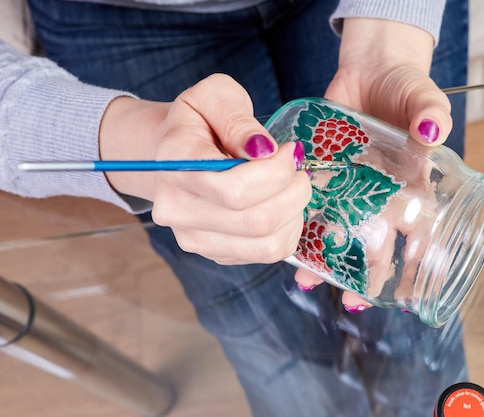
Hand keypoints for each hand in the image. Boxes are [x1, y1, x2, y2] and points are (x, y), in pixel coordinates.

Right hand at [99, 74, 311, 263]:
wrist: (179, 152)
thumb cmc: (200, 120)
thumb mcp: (215, 96)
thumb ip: (237, 119)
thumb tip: (264, 150)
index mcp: (175, 167)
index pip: (234, 190)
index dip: (276, 173)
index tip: (289, 150)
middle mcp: (177, 211)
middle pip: (256, 221)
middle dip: (293, 192)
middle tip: (299, 168)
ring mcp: (195, 238)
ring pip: (267, 243)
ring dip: (295, 212)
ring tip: (293, 185)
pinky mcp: (217, 253)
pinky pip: (269, 253)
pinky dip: (289, 229)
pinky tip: (284, 203)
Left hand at [295, 18, 452, 310]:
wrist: (371, 68)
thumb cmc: (406, 87)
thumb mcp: (424, 98)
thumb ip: (431, 113)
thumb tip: (433, 132)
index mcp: (410, 186)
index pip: (418, 232)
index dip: (415, 264)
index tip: (408, 295)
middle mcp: (380, 193)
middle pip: (374, 241)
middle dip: (364, 272)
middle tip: (351, 299)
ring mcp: (351, 185)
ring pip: (339, 228)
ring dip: (325, 255)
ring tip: (307, 278)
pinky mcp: (326, 172)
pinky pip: (313, 201)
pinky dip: (302, 220)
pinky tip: (289, 239)